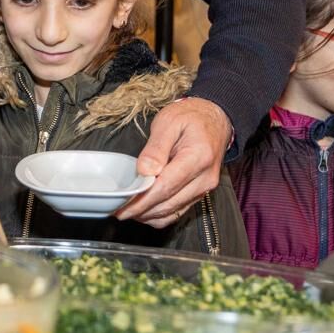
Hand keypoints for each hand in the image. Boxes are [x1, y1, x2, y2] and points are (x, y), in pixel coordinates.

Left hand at [115, 97, 230, 226]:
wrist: (215, 119)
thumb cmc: (191, 117)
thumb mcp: (169, 121)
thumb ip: (156, 147)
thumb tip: (144, 171)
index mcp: (198, 158)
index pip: (165, 187)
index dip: (142, 201)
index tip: (122, 206)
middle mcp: (205, 178)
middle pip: (168, 204)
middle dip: (140, 211)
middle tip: (118, 210)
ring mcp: (204, 188)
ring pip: (172, 212)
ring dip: (148, 215)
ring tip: (126, 210)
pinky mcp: (200, 193)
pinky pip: (178, 211)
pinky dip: (159, 215)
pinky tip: (143, 209)